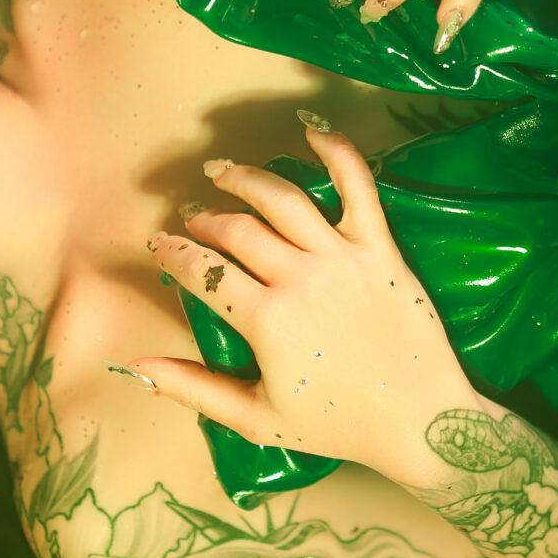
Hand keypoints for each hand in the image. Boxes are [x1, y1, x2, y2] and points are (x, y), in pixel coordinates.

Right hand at [126, 118, 477, 479]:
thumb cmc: (338, 426)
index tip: (159, 244)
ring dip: (246, 179)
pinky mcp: (381, 248)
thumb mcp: (256, 420)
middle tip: (194, 218)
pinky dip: (337, 153)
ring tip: (223, 173)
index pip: (202, 271)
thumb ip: (194, 388)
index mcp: (266, 321)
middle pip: (237, 230)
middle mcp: (300, 278)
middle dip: (205, 220)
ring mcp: (343, 258)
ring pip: (282, 200)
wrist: (422, 421)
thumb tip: (135, 364)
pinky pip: (358, 188)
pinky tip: (312, 131)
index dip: (172, 253)